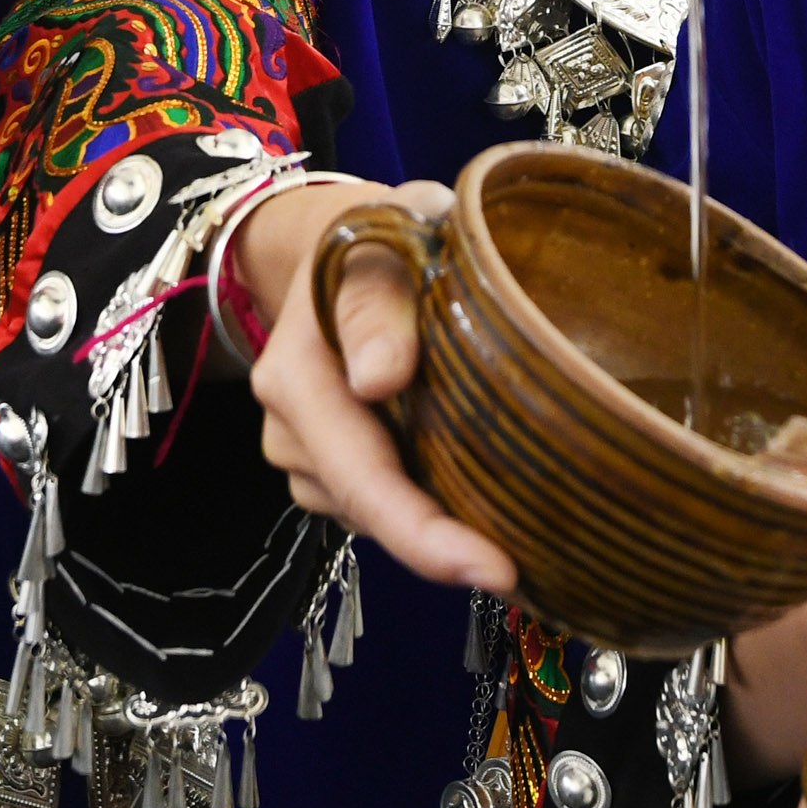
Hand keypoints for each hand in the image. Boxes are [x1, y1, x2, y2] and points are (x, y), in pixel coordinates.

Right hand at [227, 174, 508, 594]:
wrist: (339, 241)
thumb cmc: (379, 234)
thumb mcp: (387, 233)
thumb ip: (378, 300)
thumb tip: (379, 379)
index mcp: (296, 375)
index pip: (359, 474)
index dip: (421, 533)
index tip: (491, 566)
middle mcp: (289, 426)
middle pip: (366, 509)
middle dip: (439, 549)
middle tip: (517, 574)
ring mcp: (305, 452)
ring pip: (372, 513)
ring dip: (433, 520)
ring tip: (504, 509)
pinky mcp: (329, 466)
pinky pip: (375, 503)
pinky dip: (422, 503)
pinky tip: (466, 486)